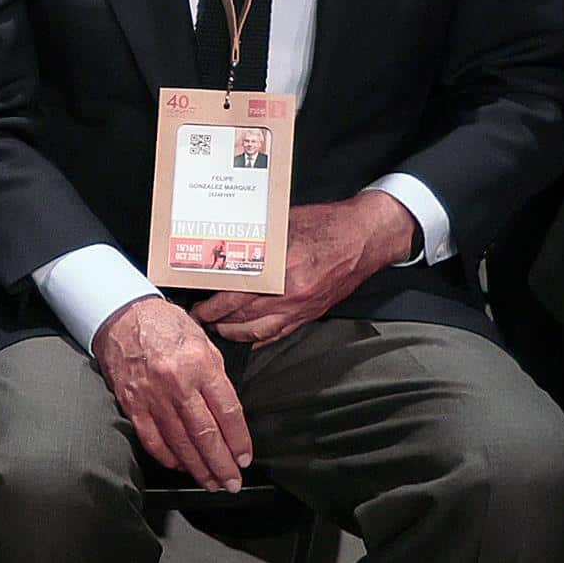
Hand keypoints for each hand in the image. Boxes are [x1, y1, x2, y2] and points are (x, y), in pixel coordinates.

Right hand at [92, 297, 250, 490]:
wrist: (122, 314)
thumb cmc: (164, 325)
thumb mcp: (203, 342)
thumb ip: (216, 378)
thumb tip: (228, 416)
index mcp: (200, 364)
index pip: (228, 413)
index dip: (239, 441)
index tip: (244, 458)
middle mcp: (177, 382)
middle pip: (206, 434)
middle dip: (222, 464)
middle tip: (231, 482)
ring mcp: (152, 395)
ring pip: (180, 442)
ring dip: (198, 467)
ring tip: (210, 482)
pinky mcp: (132, 403)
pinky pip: (152, 439)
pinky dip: (167, 457)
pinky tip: (179, 465)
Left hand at [192, 192, 414, 345]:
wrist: (366, 237)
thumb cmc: (328, 225)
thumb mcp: (284, 224)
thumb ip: (256, 241)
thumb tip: (226, 248)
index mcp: (283, 269)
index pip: (237, 295)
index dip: (213, 304)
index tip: (197, 306)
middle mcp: (293, 293)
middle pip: (244, 316)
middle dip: (217, 321)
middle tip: (199, 319)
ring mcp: (303, 307)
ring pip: (260, 331)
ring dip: (234, 333)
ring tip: (216, 329)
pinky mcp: (312, 313)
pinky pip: (280, 333)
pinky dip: (259, 338)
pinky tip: (246, 337)